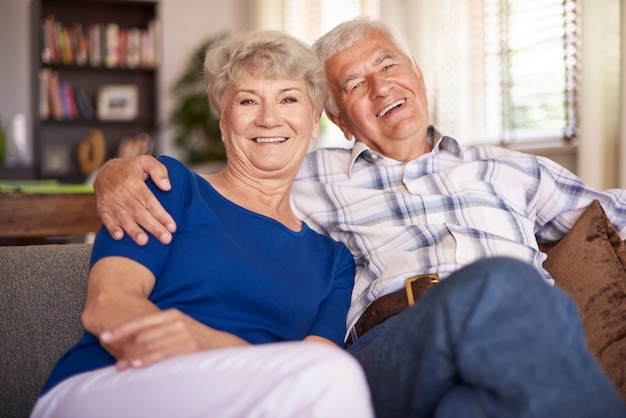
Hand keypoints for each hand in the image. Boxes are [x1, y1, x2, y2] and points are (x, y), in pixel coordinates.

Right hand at [94, 156, 176, 244]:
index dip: (161, 214)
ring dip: (134, 231)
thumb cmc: (132, 169)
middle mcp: (121, 192)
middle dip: (153, 227)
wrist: (105, 171)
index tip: (172, 227)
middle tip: (166, 239)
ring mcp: (110, 201)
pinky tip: (120, 237)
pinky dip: (112, 228)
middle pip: (139, 212)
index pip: (149, 200)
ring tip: (144, 242)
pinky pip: (106, 220)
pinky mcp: (102, 209)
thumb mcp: (146, 161)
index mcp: (133, 182)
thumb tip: (167, 186)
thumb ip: (159, 171)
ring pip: (124, 218)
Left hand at [100, 309, 248, 369]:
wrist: (224, 347)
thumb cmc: (199, 342)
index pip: (140, 320)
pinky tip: (137, 364)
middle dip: (125, 347)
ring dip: (133, 356)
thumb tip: (135, 343)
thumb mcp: (180, 331)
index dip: (120, 329)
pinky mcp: (188, 345)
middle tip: (114, 360)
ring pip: (149, 344)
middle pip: (142, 334)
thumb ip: (160, 333)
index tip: (104, 336)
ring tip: (122, 366)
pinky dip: (147, 359)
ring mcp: (182, 332)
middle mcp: (175, 321)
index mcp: (171, 315)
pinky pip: (162, 352)